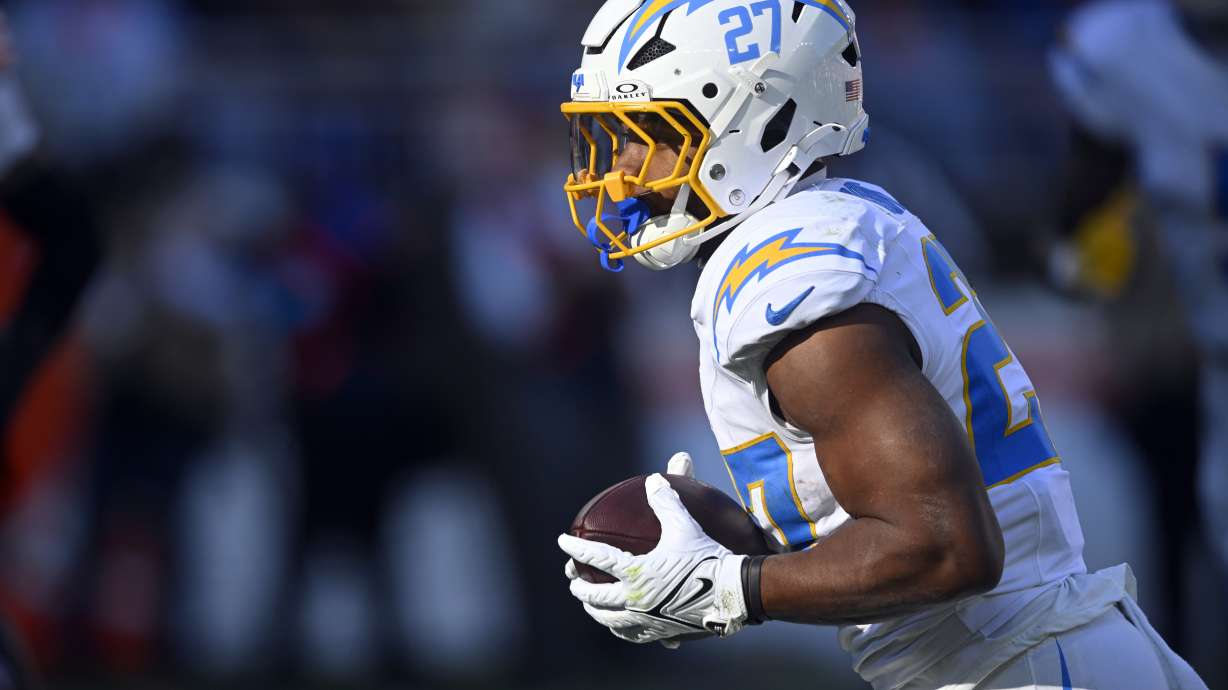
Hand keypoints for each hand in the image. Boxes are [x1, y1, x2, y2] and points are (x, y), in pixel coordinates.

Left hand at [564, 452, 695, 648]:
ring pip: (610, 620)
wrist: (733, 593)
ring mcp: (647, 620)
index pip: (597, 558)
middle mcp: (636, 600)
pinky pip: (633, 634)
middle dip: (580, 588)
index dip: (576, 548)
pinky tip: (620, 626)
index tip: (562, 541)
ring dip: (596, 612)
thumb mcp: (685, 525)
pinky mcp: (661, 632)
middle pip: (596, 597)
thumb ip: (666, 501)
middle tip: (572, 580)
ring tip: (590, 607)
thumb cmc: (708, 557)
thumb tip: (654, 478)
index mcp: (637, 573)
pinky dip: (621, 629)